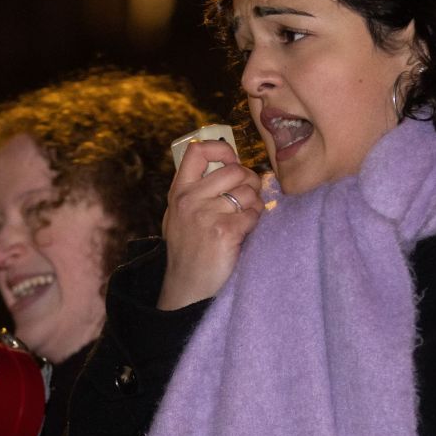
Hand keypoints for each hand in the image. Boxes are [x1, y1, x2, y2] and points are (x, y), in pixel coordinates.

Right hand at [159, 139, 263, 309]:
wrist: (187, 288)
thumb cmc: (190, 249)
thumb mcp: (181, 214)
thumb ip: (199, 189)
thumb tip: (232, 163)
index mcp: (179, 191)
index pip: (197, 150)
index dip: (222, 148)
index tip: (232, 160)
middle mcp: (190, 199)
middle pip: (235, 170)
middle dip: (250, 182)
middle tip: (248, 198)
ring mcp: (206, 215)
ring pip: (249, 192)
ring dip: (254, 205)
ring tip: (244, 220)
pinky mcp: (224, 232)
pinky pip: (254, 214)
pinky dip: (255, 223)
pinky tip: (244, 234)